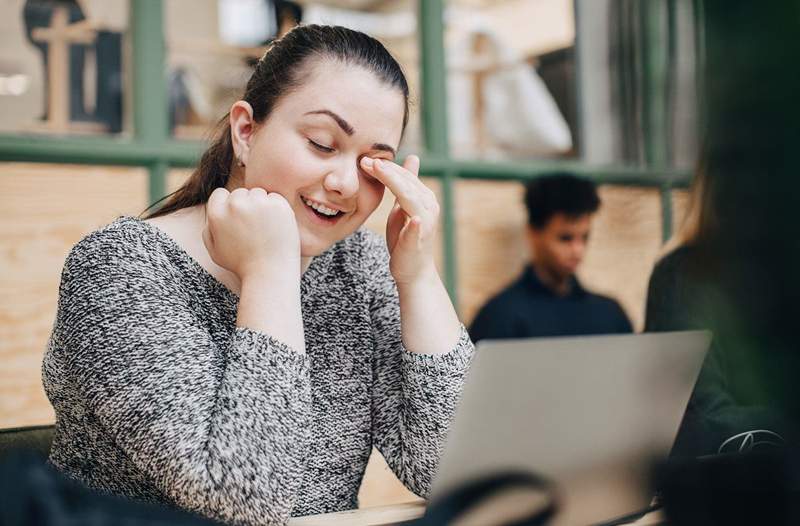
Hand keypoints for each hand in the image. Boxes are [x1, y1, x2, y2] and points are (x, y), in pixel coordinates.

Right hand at [203, 187, 300, 281]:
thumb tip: (213, 211)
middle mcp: (236, 205)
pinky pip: (274, 198)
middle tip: (253, 228)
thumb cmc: (242, 265)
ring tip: (264, 228)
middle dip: (246, 205)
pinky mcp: (278, 205)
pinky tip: (275, 226)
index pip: (220, 194)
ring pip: (258, 193)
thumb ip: (209, 229)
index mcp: (217, 214)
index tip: (237, 219)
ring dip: (261, 205)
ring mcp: (258, 203)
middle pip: (240, 193)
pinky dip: (276, 209)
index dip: (228, 206)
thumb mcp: (215, 251)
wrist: (270, 273)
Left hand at [359, 155, 438, 284]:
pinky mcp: (419, 241)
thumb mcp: (404, 207)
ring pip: (411, 198)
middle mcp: (429, 207)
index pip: (404, 176)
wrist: (413, 270)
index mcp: (424, 197)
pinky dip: (417, 225)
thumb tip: (412, 158)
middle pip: (406, 183)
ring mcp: (426, 224)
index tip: (366, 158)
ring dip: (395, 182)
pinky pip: (418, 230)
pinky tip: (415, 219)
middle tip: (365, 160)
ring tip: (378, 170)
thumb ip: (406, 185)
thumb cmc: (406, 238)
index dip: (386, 166)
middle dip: (386, 170)